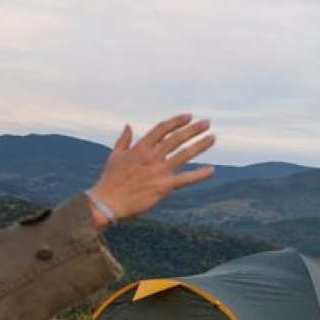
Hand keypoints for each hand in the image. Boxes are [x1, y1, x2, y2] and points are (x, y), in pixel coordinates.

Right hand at [86, 114, 214, 229]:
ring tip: (212, 138)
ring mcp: (158, 171)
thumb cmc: (109, 181)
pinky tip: (211, 170)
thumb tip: (128, 126)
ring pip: (184, 154)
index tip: (189, 116)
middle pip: (176, 138)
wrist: (107, 202)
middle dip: (193, 129)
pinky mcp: (162, 187)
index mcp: (140, 148)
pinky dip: (199, 175)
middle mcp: (151, 157)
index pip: (162, 129)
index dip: (176, 121)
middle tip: (207, 123)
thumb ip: (123, 140)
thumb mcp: (114, 156)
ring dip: (200, 145)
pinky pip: (185, 179)